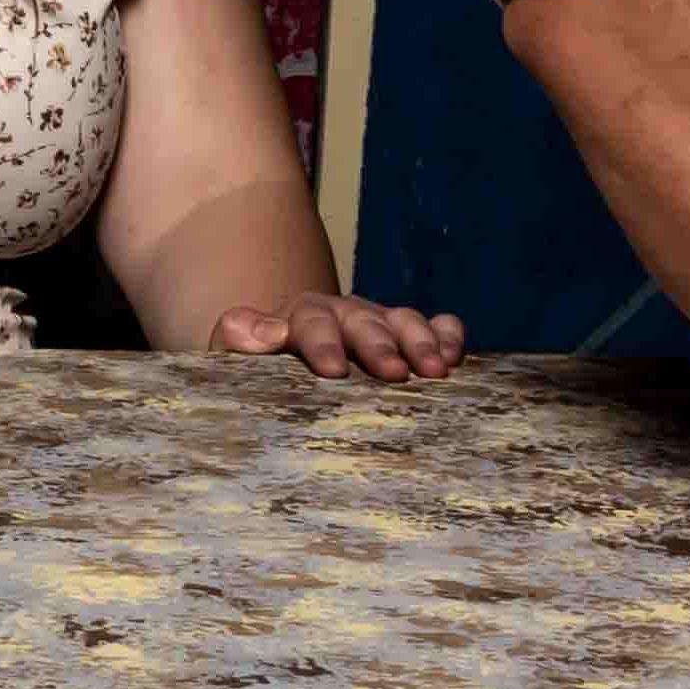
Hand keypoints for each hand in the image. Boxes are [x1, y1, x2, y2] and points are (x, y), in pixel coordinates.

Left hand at [207, 289, 466, 380]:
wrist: (285, 370)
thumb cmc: (259, 373)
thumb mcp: (234, 357)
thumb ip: (239, 338)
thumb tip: (270, 331)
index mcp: (298, 318)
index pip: (310, 321)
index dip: (323, 343)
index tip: (334, 372)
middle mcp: (342, 313)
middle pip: (363, 320)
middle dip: (380, 346)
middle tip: (396, 374)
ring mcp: (380, 322)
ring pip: (403, 320)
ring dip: (420, 342)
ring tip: (436, 371)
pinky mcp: (409, 334)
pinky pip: (437, 325)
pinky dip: (448, 335)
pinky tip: (455, 356)